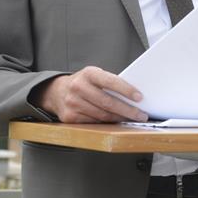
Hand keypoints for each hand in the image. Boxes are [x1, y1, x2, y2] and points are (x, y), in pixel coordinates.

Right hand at [32, 67, 148, 123]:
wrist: (56, 92)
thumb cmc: (83, 83)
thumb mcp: (94, 76)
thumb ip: (110, 83)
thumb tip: (133, 96)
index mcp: (88, 73)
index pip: (110, 81)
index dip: (126, 90)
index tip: (139, 97)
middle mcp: (78, 87)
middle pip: (108, 103)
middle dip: (127, 110)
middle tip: (140, 114)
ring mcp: (73, 103)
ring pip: (102, 115)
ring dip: (119, 119)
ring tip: (131, 119)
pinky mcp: (70, 117)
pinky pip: (94, 123)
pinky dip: (106, 124)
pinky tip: (115, 122)